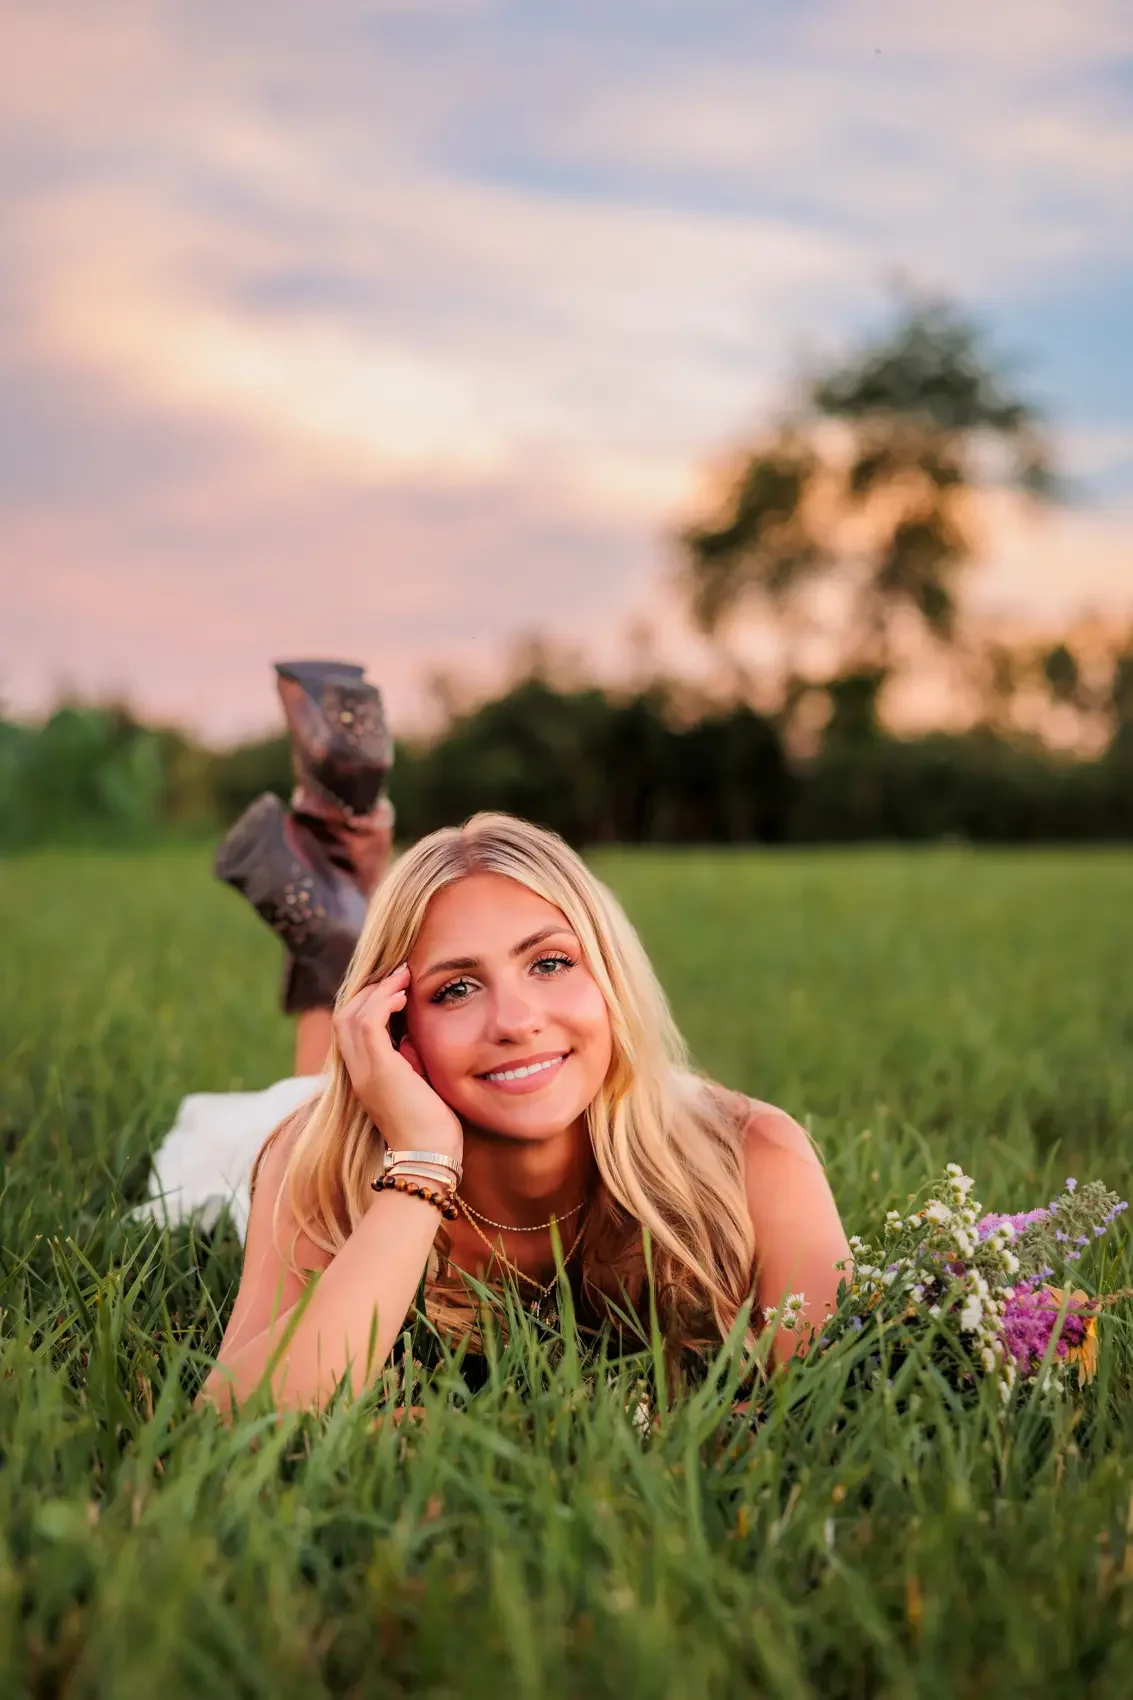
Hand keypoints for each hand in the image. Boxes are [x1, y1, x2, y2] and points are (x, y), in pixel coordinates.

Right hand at [333, 964, 462, 1159]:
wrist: (429, 1158)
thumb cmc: (431, 1127)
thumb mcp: (416, 1085)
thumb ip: (408, 1061)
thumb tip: (411, 1040)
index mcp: (364, 1076)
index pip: (350, 1028)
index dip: (368, 1002)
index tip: (396, 987)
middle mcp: (357, 1072)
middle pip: (343, 1016)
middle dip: (369, 990)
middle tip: (398, 975)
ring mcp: (364, 1072)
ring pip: (350, 1015)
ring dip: (377, 991)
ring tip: (402, 979)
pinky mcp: (379, 1071)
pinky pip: (368, 1024)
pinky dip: (383, 1004)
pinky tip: (403, 997)